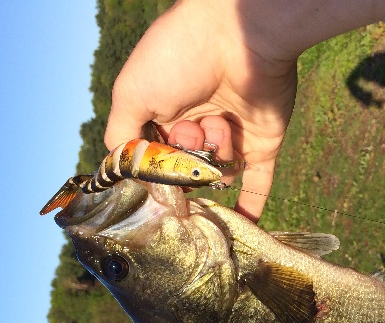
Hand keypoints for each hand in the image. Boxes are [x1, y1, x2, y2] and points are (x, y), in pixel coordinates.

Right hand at [104, 0, 298, 220]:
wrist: (239, 34)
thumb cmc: (177, 57)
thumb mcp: (132, 94)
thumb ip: (122, 137)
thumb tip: (121, 172)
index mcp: (166, 113)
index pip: (157, 159)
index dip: (156, 169)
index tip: (154, 180)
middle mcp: (198, 127)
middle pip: (188, 171)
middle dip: (186, 162)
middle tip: (188, 141)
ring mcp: (232, 136)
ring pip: (219, 174)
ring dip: (215, 160)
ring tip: (218, 126)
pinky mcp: (263, 142)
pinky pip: (259, 182)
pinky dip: (252, 205)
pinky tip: (241, 227)